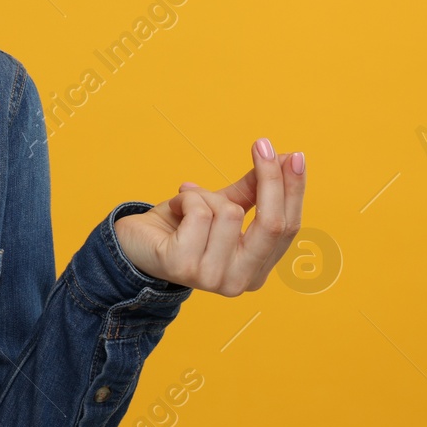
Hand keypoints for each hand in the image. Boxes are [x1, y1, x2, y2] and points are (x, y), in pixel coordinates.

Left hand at [112, 138, 306, 295]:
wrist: (133, 243)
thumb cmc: (181, 226)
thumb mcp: (221, 206)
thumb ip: (252, 191)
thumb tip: (285, 159)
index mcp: (256, 272)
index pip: (287, 228)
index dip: (292, 190)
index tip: (294, 155)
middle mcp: (239, 282)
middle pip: (272, 224)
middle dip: (270, 179)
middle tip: (262, 144)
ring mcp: (211, 278)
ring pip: (229, 213)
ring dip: (206, 195)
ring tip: (189, 199)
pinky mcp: (183, 267)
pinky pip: (199, 213)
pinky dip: (187, 198)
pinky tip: (176, 205)